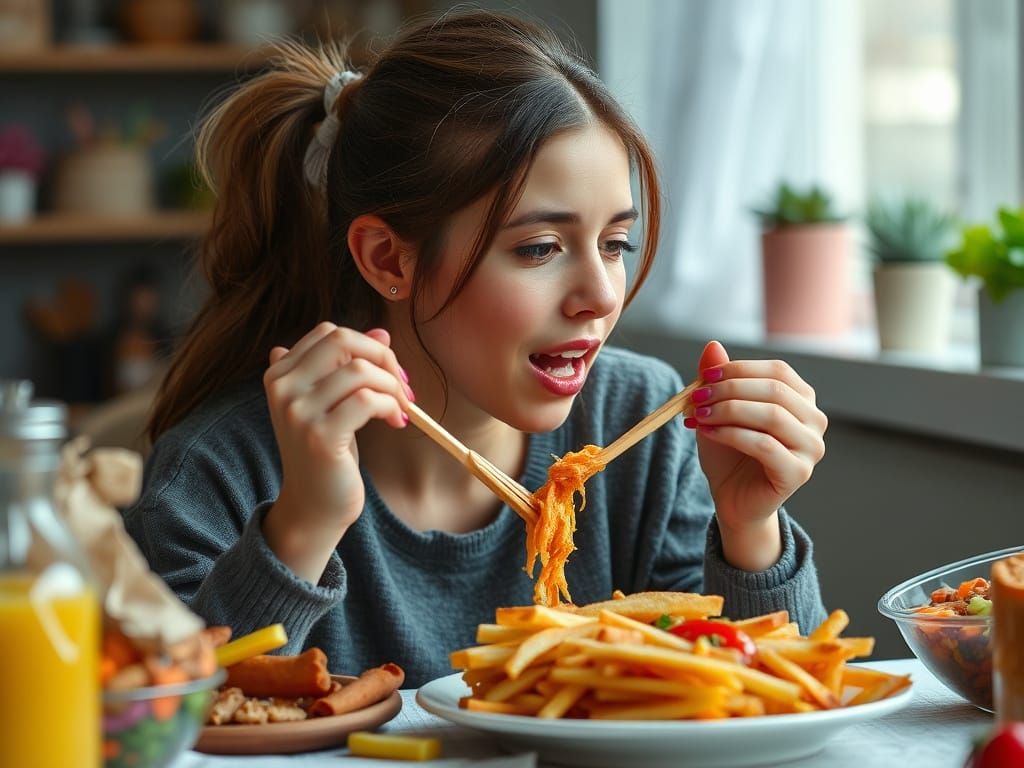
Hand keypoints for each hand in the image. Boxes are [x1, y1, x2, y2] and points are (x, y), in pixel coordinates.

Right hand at [261, 322, 411, 581]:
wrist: (314, 507)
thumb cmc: (328, 452)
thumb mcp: (336, 403)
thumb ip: (349, 365)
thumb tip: (382, 331)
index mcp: (280, 373)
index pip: (330, 332)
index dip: (368, 345)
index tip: (389, 372)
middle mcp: (282, 387)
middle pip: (343, 341)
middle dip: (383, 357)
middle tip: (403, 385)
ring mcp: (298, 411)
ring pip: (360, 371)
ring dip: (392, 387)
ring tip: (401, 409)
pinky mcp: (320, 436)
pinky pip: (367, 400)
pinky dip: (391, 407)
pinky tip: (397, 422)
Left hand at [685, 341, 826, 569]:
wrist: (732, 497)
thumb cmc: (729, 452)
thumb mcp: (717, 410)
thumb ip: (717, 379)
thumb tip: (712, 345)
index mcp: (802, 399)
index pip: (777, 371)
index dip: (739, 369)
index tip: (704, 376)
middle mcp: (815, 420)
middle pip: (775, 391)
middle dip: (730, 390)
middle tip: (696, 397)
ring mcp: (812, 448)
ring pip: (772, 416)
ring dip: (728, 411)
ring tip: (698, 415)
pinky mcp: (799, 472)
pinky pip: (765, 445)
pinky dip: (731, 434)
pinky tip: (707, 433)